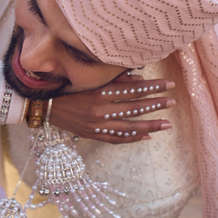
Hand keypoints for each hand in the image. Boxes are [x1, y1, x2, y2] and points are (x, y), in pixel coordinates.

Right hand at [48, 73, 174, 143]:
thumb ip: (113, 79)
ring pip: (129, 127)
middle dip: (156, 104)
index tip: (168, 84)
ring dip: (150, 125)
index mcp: (99, 92)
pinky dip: (132, 138)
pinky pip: (117, 138)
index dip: (152, 87)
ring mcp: (97, 125)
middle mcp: (99, 110)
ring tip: (167, 123)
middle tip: (173, 101)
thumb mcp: (88, 79)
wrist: (44, 106)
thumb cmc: (66, 87)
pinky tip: (147, 136)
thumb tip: (139, 78)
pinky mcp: (93, 134)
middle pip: (134, 108)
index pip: (132, 90)